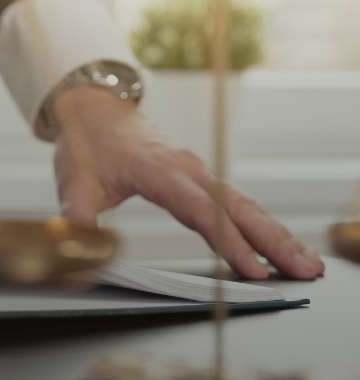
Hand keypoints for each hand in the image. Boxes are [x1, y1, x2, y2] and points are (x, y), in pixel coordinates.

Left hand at [51, 87, 323, 279]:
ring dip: (276, 234)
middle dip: (272, 241)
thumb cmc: (84, 144)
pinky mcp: (200, 176)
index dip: (228, 241)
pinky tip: (281, 246)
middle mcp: (187, 168)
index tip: (252, 269)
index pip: (199, 210)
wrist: (93, 108)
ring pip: (244, 205)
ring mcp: (197, 170)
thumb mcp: (72, 184)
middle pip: (236, 207)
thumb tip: (78, 260)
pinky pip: (236, 202)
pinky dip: (262, 224)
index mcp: (157, 170)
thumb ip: (77, 223)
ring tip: (306, 264)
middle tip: (304, 270)